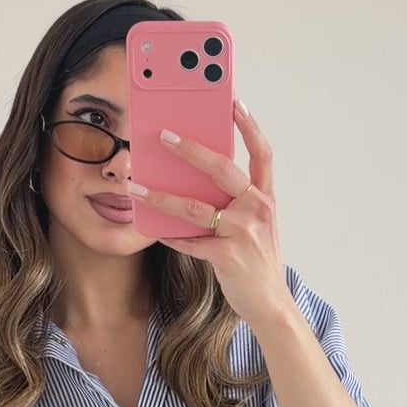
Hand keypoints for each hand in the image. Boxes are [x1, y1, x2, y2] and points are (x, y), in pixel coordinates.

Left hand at [128, 99, 291, 328]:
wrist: (270, 304)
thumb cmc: (258, 261)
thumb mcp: (255, 226)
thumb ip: (234, 203)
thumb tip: (194, 180)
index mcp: (265, 198)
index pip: (262, 153)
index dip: (249, 126)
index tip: (234, 102)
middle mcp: (257, 210)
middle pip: (222, 169)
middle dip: (191, 150)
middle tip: (164, 135)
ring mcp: (242, 233)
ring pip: (194, 206)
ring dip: (160, 195)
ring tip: (136, 186)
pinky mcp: (226, 256)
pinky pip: (189, 241)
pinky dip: (167, 235)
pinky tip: (150, 228)